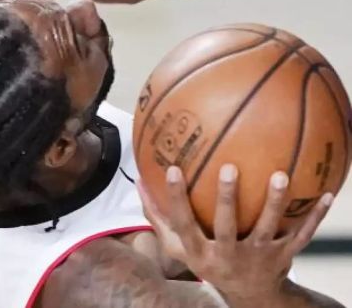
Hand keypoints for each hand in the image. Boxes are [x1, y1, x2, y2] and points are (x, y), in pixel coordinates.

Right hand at [139, 164, 332, 304]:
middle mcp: (227, 256)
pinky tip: (326, 194)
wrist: (248, 295)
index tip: (172, 169)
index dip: (176, 198)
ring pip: (267, 228)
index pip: (183, 224)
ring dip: (275, 203)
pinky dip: (315, 217)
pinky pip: (302, 235)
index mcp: (199, 252)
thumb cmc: (207, 261)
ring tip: (280, 175)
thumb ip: (158, 216)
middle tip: (228, 168)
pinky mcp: (283, 257)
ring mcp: (258, 257)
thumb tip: (139, 181)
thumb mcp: (178, 246)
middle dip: (227, 199)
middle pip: (227, 226)